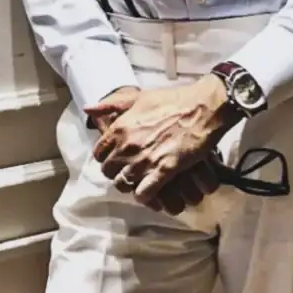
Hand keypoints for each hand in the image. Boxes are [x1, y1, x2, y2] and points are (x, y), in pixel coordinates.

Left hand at [88, 86, 195, 214]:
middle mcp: (128, 145)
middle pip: (109, 171)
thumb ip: (112, 104)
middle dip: (117, 171)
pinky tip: (151, 190)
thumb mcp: (139, 97)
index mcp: (120, 127)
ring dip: (130, 184)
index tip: (116, 156)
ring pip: (123, 184)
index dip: (107, 157)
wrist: (203, 106)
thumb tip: (88, 109)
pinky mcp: (164, 170)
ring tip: (140, 179)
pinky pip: (143, 194)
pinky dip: (144, 196)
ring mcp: (145, 159)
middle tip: (129, 168)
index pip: (99, 153)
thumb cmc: (173, 100)